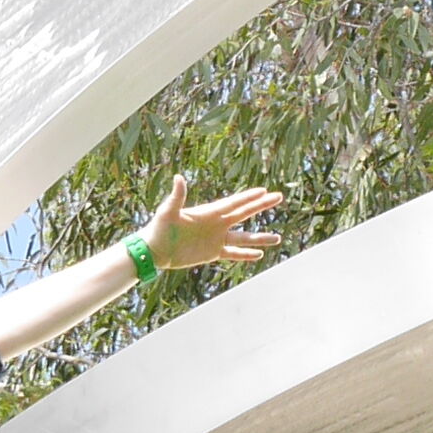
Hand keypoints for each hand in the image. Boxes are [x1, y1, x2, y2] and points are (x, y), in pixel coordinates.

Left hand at [143, 175, 285, 279]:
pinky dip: (245, 254)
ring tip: (277, 237)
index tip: (264, 190)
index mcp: (209, 213)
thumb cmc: (159, 228)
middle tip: (278, 197)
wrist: (155, 250)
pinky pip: (233, 253)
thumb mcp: (168, 211)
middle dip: (261, 206)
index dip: (249, 197)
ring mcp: (216, 239)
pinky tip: (259, 255)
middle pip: (244, 214)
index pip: (234, 203)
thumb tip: (178, 178)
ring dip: (259, 237)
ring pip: (243, 237)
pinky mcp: (212, 253)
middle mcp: (216, 224)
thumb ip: (177, 196)